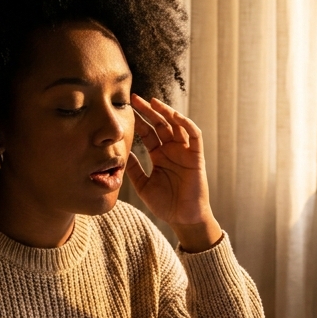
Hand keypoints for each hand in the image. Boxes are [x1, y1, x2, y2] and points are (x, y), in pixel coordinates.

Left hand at [126, 94, 223, 251]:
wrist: (183, 219)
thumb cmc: (165, 204)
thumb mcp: (142, 185)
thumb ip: (133, 168)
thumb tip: (120, 153)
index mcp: (159, 155)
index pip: (148, 133)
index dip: (138, 120)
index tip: (126, 109)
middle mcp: (172, 150)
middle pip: (160, 124)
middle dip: (148, 110)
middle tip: (134, 98)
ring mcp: (185, 152)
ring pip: (177, 125)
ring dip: (166, 112)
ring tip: (153, 102)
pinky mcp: (197, 156)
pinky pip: (194, 135)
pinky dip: (186, 124)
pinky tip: (174, 116)